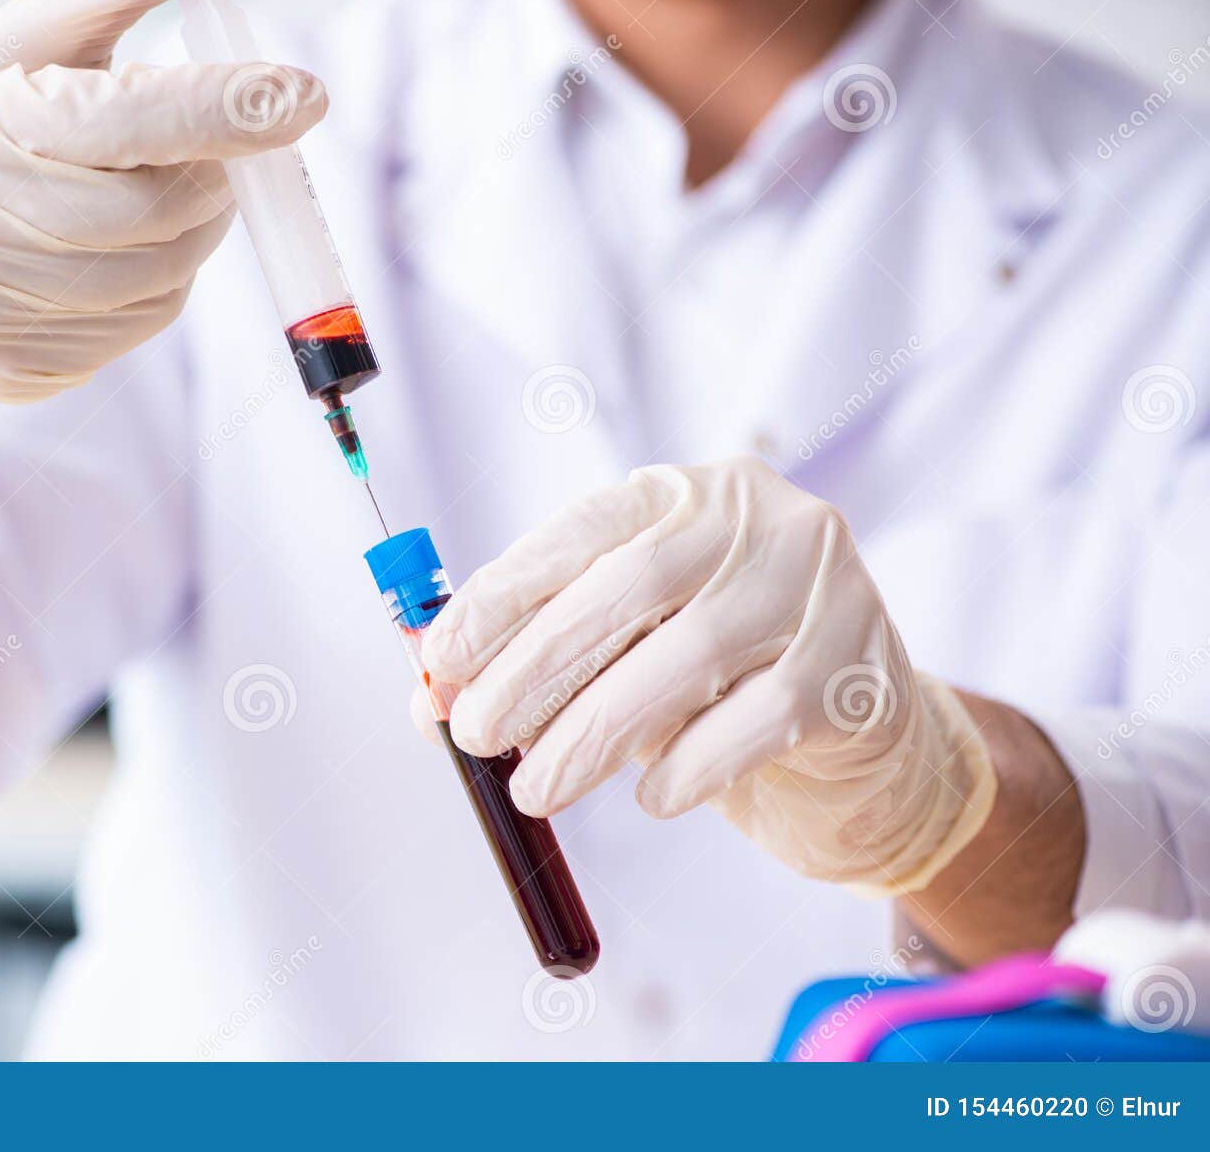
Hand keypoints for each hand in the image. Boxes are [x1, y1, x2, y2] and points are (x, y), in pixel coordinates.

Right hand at [0, 0, 326, 401]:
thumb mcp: (11, 56)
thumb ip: (105, 10)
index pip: (122, 121)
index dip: (222, 111)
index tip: (302, 98)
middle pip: (158, 213)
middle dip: (211, 178)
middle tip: (205, 153)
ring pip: (162, 281)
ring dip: (189, 237)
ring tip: (145, 203)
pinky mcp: (13, 373)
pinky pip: (138, 332)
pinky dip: (154, 288)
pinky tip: (112, 259)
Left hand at [413, 459, 997, 892]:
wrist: (863, 744)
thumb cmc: (720, 686)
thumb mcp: (627, 653)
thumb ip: (538, 662)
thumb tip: (430, 702)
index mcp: (689, 496)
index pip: (585, 529)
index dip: (505, 591)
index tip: (441, 657)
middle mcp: (761, 521)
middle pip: (635, 583)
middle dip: (539, 665)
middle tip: (477, 734)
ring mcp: (822, 588)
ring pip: (690, 653)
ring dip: (596, 730)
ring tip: (539, 788)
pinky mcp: (859, 669)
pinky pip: (760, 719)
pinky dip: (690, 765)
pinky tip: (652, 798)